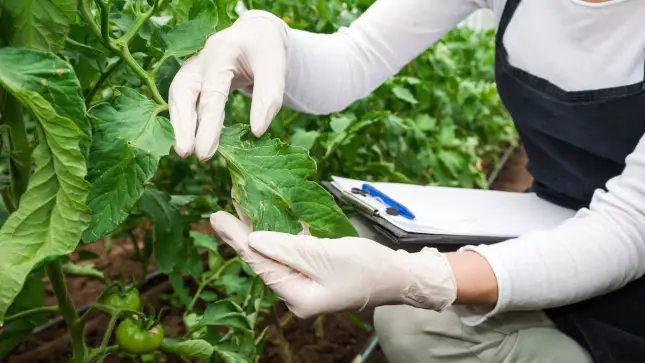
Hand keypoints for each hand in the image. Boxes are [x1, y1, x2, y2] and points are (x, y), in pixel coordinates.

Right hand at [168, 10, 287, 159]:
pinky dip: (188, 120)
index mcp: (222, 52)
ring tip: (185, 151)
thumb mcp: (275, 67)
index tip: (205, 152)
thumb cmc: (266, 50)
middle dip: (182, 125)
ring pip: (179, 96)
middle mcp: (202, 59)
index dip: (208, 124)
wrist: (257, 34)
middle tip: (187, 153)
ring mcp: (194, 68)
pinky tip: (194, 140)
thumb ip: (268, 97)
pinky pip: (186, 101)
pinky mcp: (195, 79)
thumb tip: (256, 132)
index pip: (212, 92)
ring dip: (180, 124)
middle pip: (183, 92)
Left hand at [210, 211, 456, 318]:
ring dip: (256, 234)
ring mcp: (305, 285)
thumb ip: (287, 247)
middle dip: (241, 237)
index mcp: (297, 296)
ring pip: (274, 256)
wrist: (397, 276)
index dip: (236, 240)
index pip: (259, 264)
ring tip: (236, 213)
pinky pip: (289, 254)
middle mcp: (296, 294)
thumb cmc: (366, 267)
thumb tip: (253, 239)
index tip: (217, 217)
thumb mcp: (325, 255)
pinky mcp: (314, 274)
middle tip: (219, 213)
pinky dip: (277, 237)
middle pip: (263, 261)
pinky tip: (265, 222)